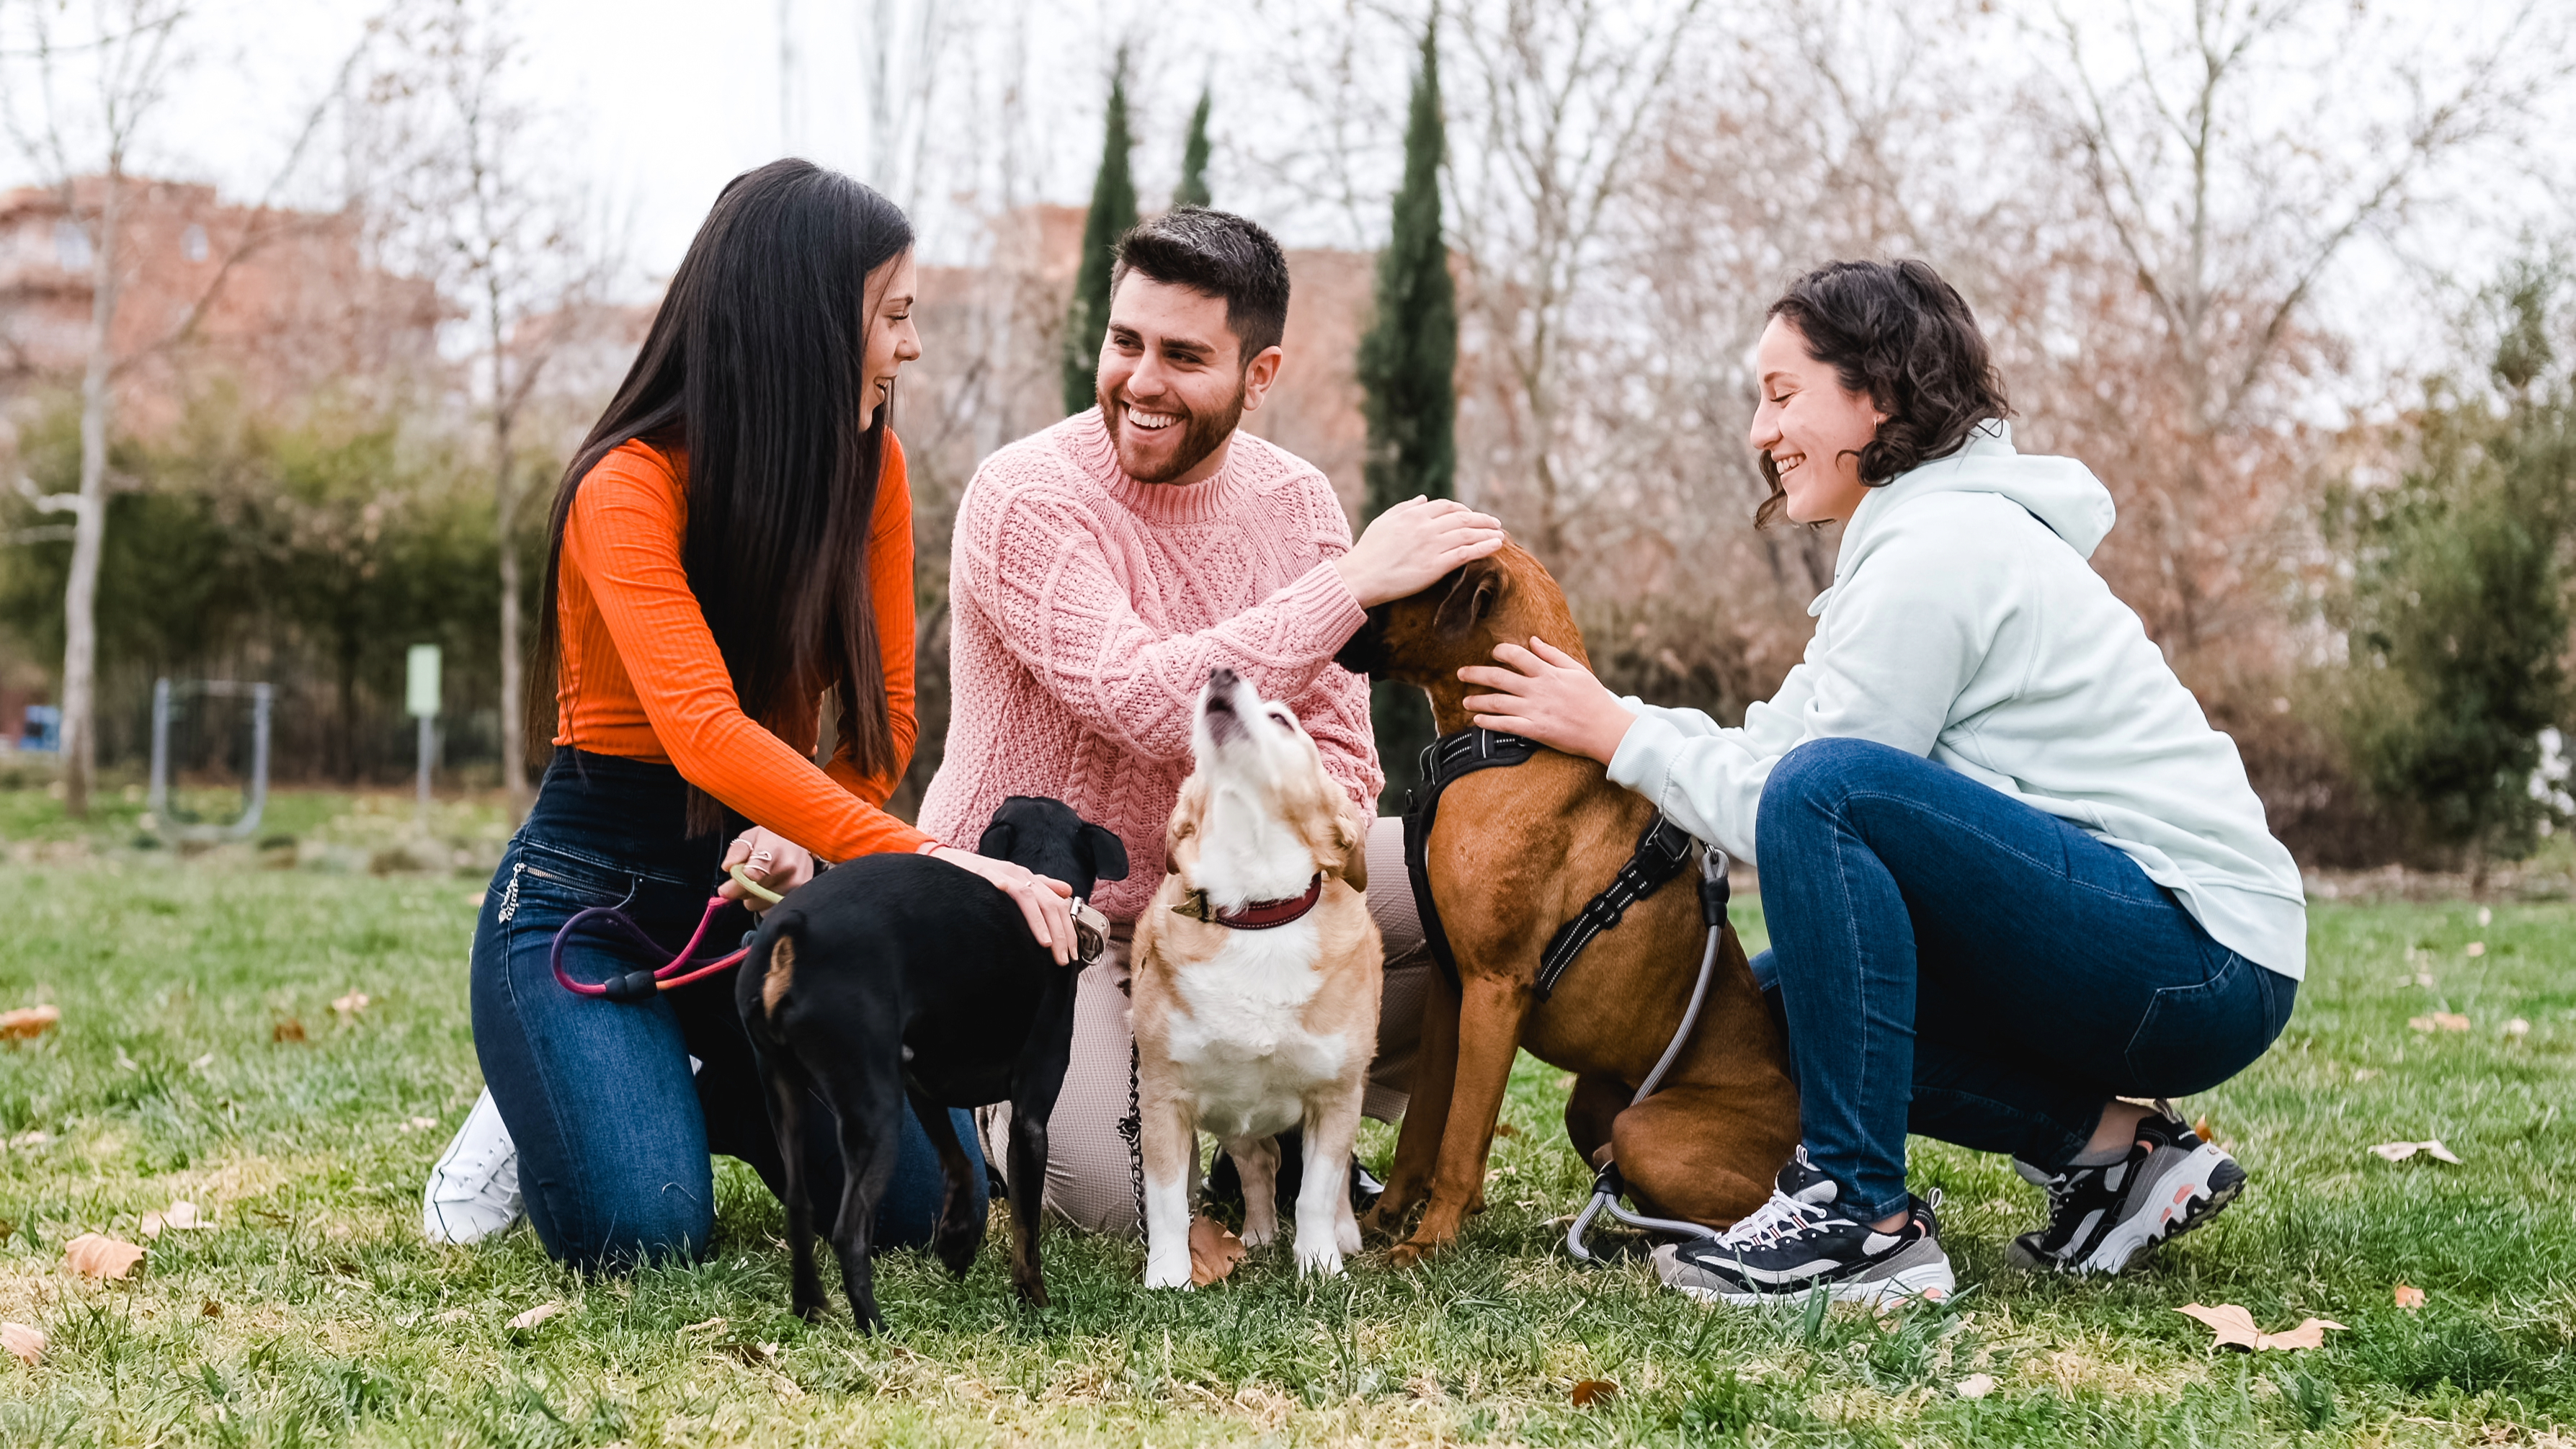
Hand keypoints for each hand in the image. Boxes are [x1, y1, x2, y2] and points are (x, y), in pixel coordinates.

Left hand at [720, 828, 813, 912]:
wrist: (801, 843)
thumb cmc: (773, 838)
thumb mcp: (752, 836)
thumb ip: (738, 850)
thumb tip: (728, 867)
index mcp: (774, 848)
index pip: (755, 873)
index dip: (737, 884)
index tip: (725, 889)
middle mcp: (789, 867)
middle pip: (753, 892)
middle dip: (742, 889)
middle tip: (745, 879)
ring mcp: (798, 884)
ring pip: (760, 904)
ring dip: (754, 898)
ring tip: (761, 882)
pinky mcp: (801, 895)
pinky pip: (771, 910)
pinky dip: (766, 904)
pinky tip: (771, 889)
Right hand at [932, 847, 1077, 965]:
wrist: (953, 863)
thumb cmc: (983, 878)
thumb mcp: (1016, 883)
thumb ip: (1042, 887)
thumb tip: (1067, 891)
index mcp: (1029, 879)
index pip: (1058, 905)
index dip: (1069, 930)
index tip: (1072, 954)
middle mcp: (1020, 875)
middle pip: (1048, 903)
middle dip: (1060, 933)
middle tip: (1062, 958)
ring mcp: (1001, 873)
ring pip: (1027, 895)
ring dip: (1038, 921)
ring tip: (1046, 943)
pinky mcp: (980, 872)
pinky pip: (991, 878)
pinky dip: (1000, 885)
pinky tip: (1005, 892)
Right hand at [1333, 496, 1506, 607]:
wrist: (1361, 576)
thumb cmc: (1368, 551)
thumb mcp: (1384, 521)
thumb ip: (1405, 508)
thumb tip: (1423, 498)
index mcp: (1413, 514)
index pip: (1446, 507)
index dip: (1462, 509)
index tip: (1471, 515)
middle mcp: (1425, 527)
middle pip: (1462, 518)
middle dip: (1482, 519)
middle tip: (1495, 523)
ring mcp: (1432, 546)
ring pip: (1468, 533)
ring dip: (1487, 531)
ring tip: (1501, 534)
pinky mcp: (1436, 566)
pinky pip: (1466, 553)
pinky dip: (1484, 547)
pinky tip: (1496, 545)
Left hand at [1457, 637, 1637, 764]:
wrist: (1606, 729)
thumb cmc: (1594, 699)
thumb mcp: (1576, 670)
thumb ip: (1552, 655)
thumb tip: (1532, 640)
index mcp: (1548, 672)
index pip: (1516, 655)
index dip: (1500, 652)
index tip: (1493, 653)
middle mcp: (1538, 689)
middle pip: (1499, 678)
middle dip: (1475, 674)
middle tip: (1460, 674)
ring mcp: (1535, 710)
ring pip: (1498, 703)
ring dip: (1478, 701)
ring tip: (1465, 702)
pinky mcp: (1536, 730)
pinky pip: (1506, 726)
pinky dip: (1489, 723)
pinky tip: (1477, 721)